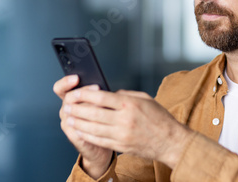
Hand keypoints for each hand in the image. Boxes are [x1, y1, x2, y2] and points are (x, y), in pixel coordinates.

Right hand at [53, 75, 112, 178]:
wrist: (101, 143)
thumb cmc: (101, 120)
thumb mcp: (98, 103)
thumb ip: (96, 94)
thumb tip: (103, 86)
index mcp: (69, 99)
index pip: (60, 88)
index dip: (65, 82)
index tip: (76, 77)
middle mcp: (66, 110)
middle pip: (68, 97)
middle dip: (83, 91)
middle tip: (97, 87)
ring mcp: (68, 122)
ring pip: (74, 111)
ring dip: (88, 106)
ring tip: (102, 103)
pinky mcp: (73, 135)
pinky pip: (77, 126)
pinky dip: (88, 122)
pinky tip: (99, 118)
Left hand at [62, 87, 192, 168]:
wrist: (170, 141)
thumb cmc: (159, 118)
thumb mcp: (145, 99)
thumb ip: (125, 95)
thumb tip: (108, 94)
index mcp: (129, 104)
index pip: (101, 97)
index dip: (84, 94)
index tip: (75, 92)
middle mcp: (124, 119)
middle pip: (93, 113)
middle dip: (77, 109)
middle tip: (67, 106)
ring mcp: (122, 134)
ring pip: (93, 127)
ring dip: (79, 123)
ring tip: (70, 118)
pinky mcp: (121, 145)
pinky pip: (99, 140)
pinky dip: (87, 135)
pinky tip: (80, 131)